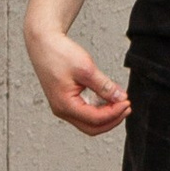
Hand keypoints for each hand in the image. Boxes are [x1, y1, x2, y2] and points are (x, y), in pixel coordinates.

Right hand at [25, 21, 129, 135]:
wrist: (43, 43)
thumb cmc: (58, 53)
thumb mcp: (86, 69)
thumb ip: (104, 86)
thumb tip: (120, 97)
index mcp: (65, 105)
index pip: (95, 119)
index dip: (114, 112)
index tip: (126, 102)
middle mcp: (62, 110)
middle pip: (92, 127)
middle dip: (112, 119)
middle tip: (126, 107)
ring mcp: (62, 107)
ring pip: (88, 122)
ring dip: (105, 116)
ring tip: (118, 102)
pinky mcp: (64, 101)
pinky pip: (83, 113)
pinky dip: (97, 109)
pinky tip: (107, 99)